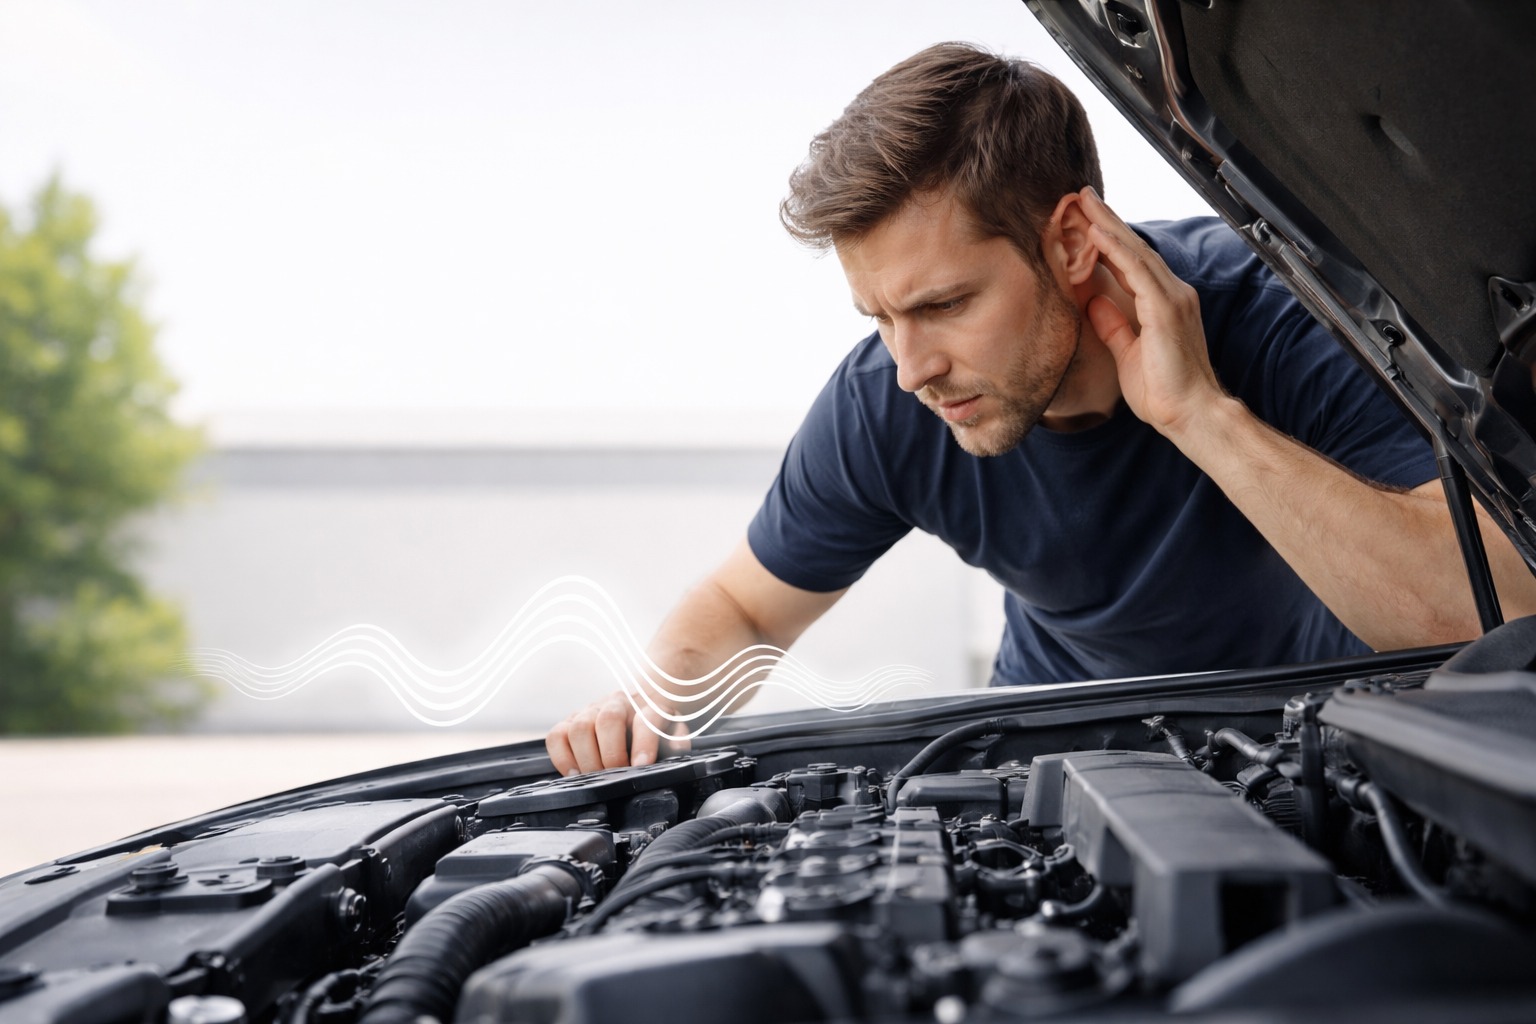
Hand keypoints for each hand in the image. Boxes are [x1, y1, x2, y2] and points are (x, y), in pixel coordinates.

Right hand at [544, 688, 687, 775]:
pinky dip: (562, 758)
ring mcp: (590, 710)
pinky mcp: (570, 721)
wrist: (637, 702)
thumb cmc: (654, 723)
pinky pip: (556, 736)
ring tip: (597, 779)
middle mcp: (615, 703)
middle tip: (616, 777)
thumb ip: (676, 740)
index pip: (645, 718)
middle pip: (607, 720)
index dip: (644, 743)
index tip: (643, 765)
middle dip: (611, 754)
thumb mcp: (672, 729)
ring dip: (587, 759)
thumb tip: (676, 752)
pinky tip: (575, 774)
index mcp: (645, 704)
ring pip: (579, 727)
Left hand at [1078, 187, 1228, 436]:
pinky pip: (1137, 271)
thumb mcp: (1128, 353)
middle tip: (1082, 196)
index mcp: (1164, 303)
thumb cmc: (1163, 392)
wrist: (1191, 414)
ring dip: (1108, 226)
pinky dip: (1116, 250)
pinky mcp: (1166, 309)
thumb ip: (1114, 326)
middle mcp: (1172, 294)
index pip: (1132, 263)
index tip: (1086, 220)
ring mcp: (1172, 299)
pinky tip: (1097, 234)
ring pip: (1135, 252)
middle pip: (1134, 248)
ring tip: (1084, 204)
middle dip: (1107, 221)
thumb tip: (1095, 303)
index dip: (1109, 240)